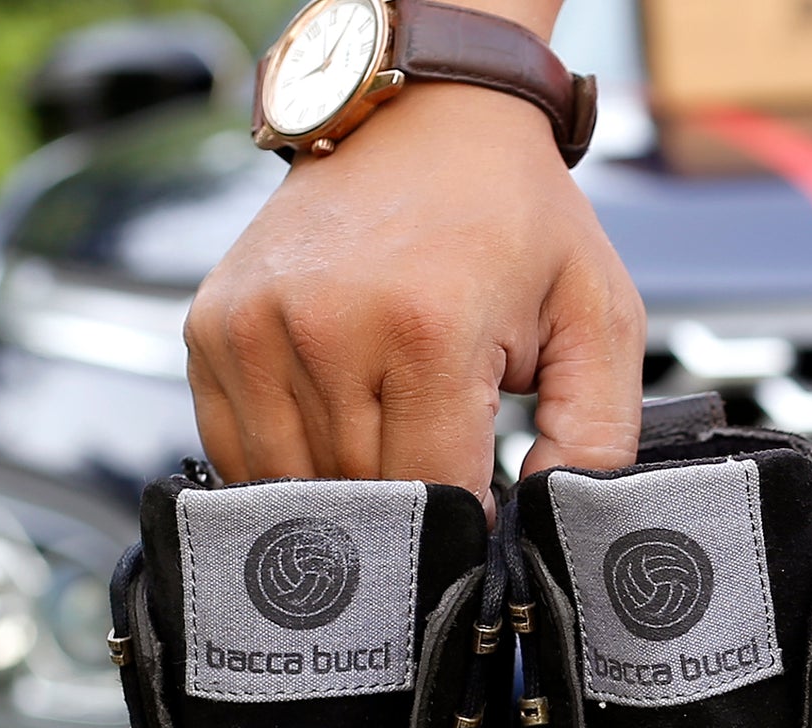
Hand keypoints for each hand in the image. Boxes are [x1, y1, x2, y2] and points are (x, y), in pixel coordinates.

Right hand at [185, 81, 645, 498]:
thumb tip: (545, 529)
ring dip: (346, 485)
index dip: (467, 518)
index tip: (485, 497)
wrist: (422, 114)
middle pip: (364, 497)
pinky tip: (334, 414)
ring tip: (388, 421)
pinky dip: (289, 462)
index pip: (433, 496)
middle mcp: (326, 327)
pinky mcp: (213, 330)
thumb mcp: (599, 318)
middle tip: (442, 450)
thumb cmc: (513, 218)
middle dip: (410, 503)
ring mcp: (256, 328)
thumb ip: (596, 439)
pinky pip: (241, 456)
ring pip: (297, 487)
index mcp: (426, 328)